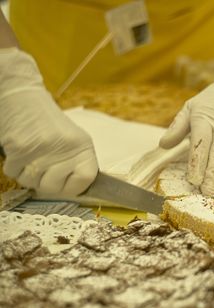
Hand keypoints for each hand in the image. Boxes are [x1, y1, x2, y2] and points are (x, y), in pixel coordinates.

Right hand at [0, 48, 97, 195]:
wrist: (23, 97)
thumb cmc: (49, 122)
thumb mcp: (74, 140)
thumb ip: (78, 163)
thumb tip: (77, 190)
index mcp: (83, 147)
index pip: (85, 180)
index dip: (73, 187)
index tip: (65, 183)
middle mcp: (65, 148)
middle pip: (54, 188)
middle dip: (44, 183)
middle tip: (43, 168)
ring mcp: (42, 149)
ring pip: (31, 183)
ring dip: (28, 175)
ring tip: (32, 157)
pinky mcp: (19, 148)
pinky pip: (13, 173)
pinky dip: (14, 167)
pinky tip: (20, 152)